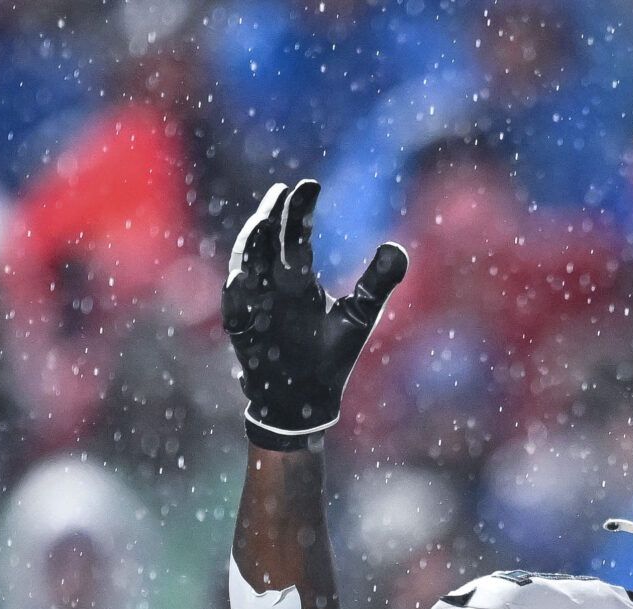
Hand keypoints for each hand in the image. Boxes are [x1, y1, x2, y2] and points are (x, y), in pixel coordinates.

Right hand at [222, 180, 407, 450]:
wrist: (305, 400)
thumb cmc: (329, 357)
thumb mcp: (359, 315)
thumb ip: (377, 281)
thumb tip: (397, 246)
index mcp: (298, 279)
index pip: (296, 236)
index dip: (299, 210)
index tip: (310, 184)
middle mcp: (272, 286)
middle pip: (268, 241)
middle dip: (274, 216)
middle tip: (283, 191)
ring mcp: (254, 304)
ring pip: (246, 264)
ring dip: (253, 242)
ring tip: (265, 220)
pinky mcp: (242, 328)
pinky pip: (235, 304)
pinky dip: (238, 286)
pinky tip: (243, 270)